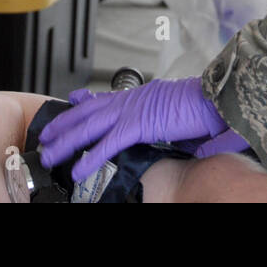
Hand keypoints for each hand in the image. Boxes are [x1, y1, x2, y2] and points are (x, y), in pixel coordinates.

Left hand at [38, 77, 229, 179]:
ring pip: (89, 126)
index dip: (85, 100)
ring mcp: (133, 110)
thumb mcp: (185, 116)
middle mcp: (132, 99)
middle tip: (47, 135)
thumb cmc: (209, 107)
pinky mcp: (139, 125)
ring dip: (66, 141)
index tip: (72, 100)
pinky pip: (108, 144)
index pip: (106, 97)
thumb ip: (176, 128)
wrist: (219, 97)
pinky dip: (90, 157)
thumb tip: (186, 144)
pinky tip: (78, 170)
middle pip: (88, 111)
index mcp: (142, 96)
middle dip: (64, 124)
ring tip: (50, 155)